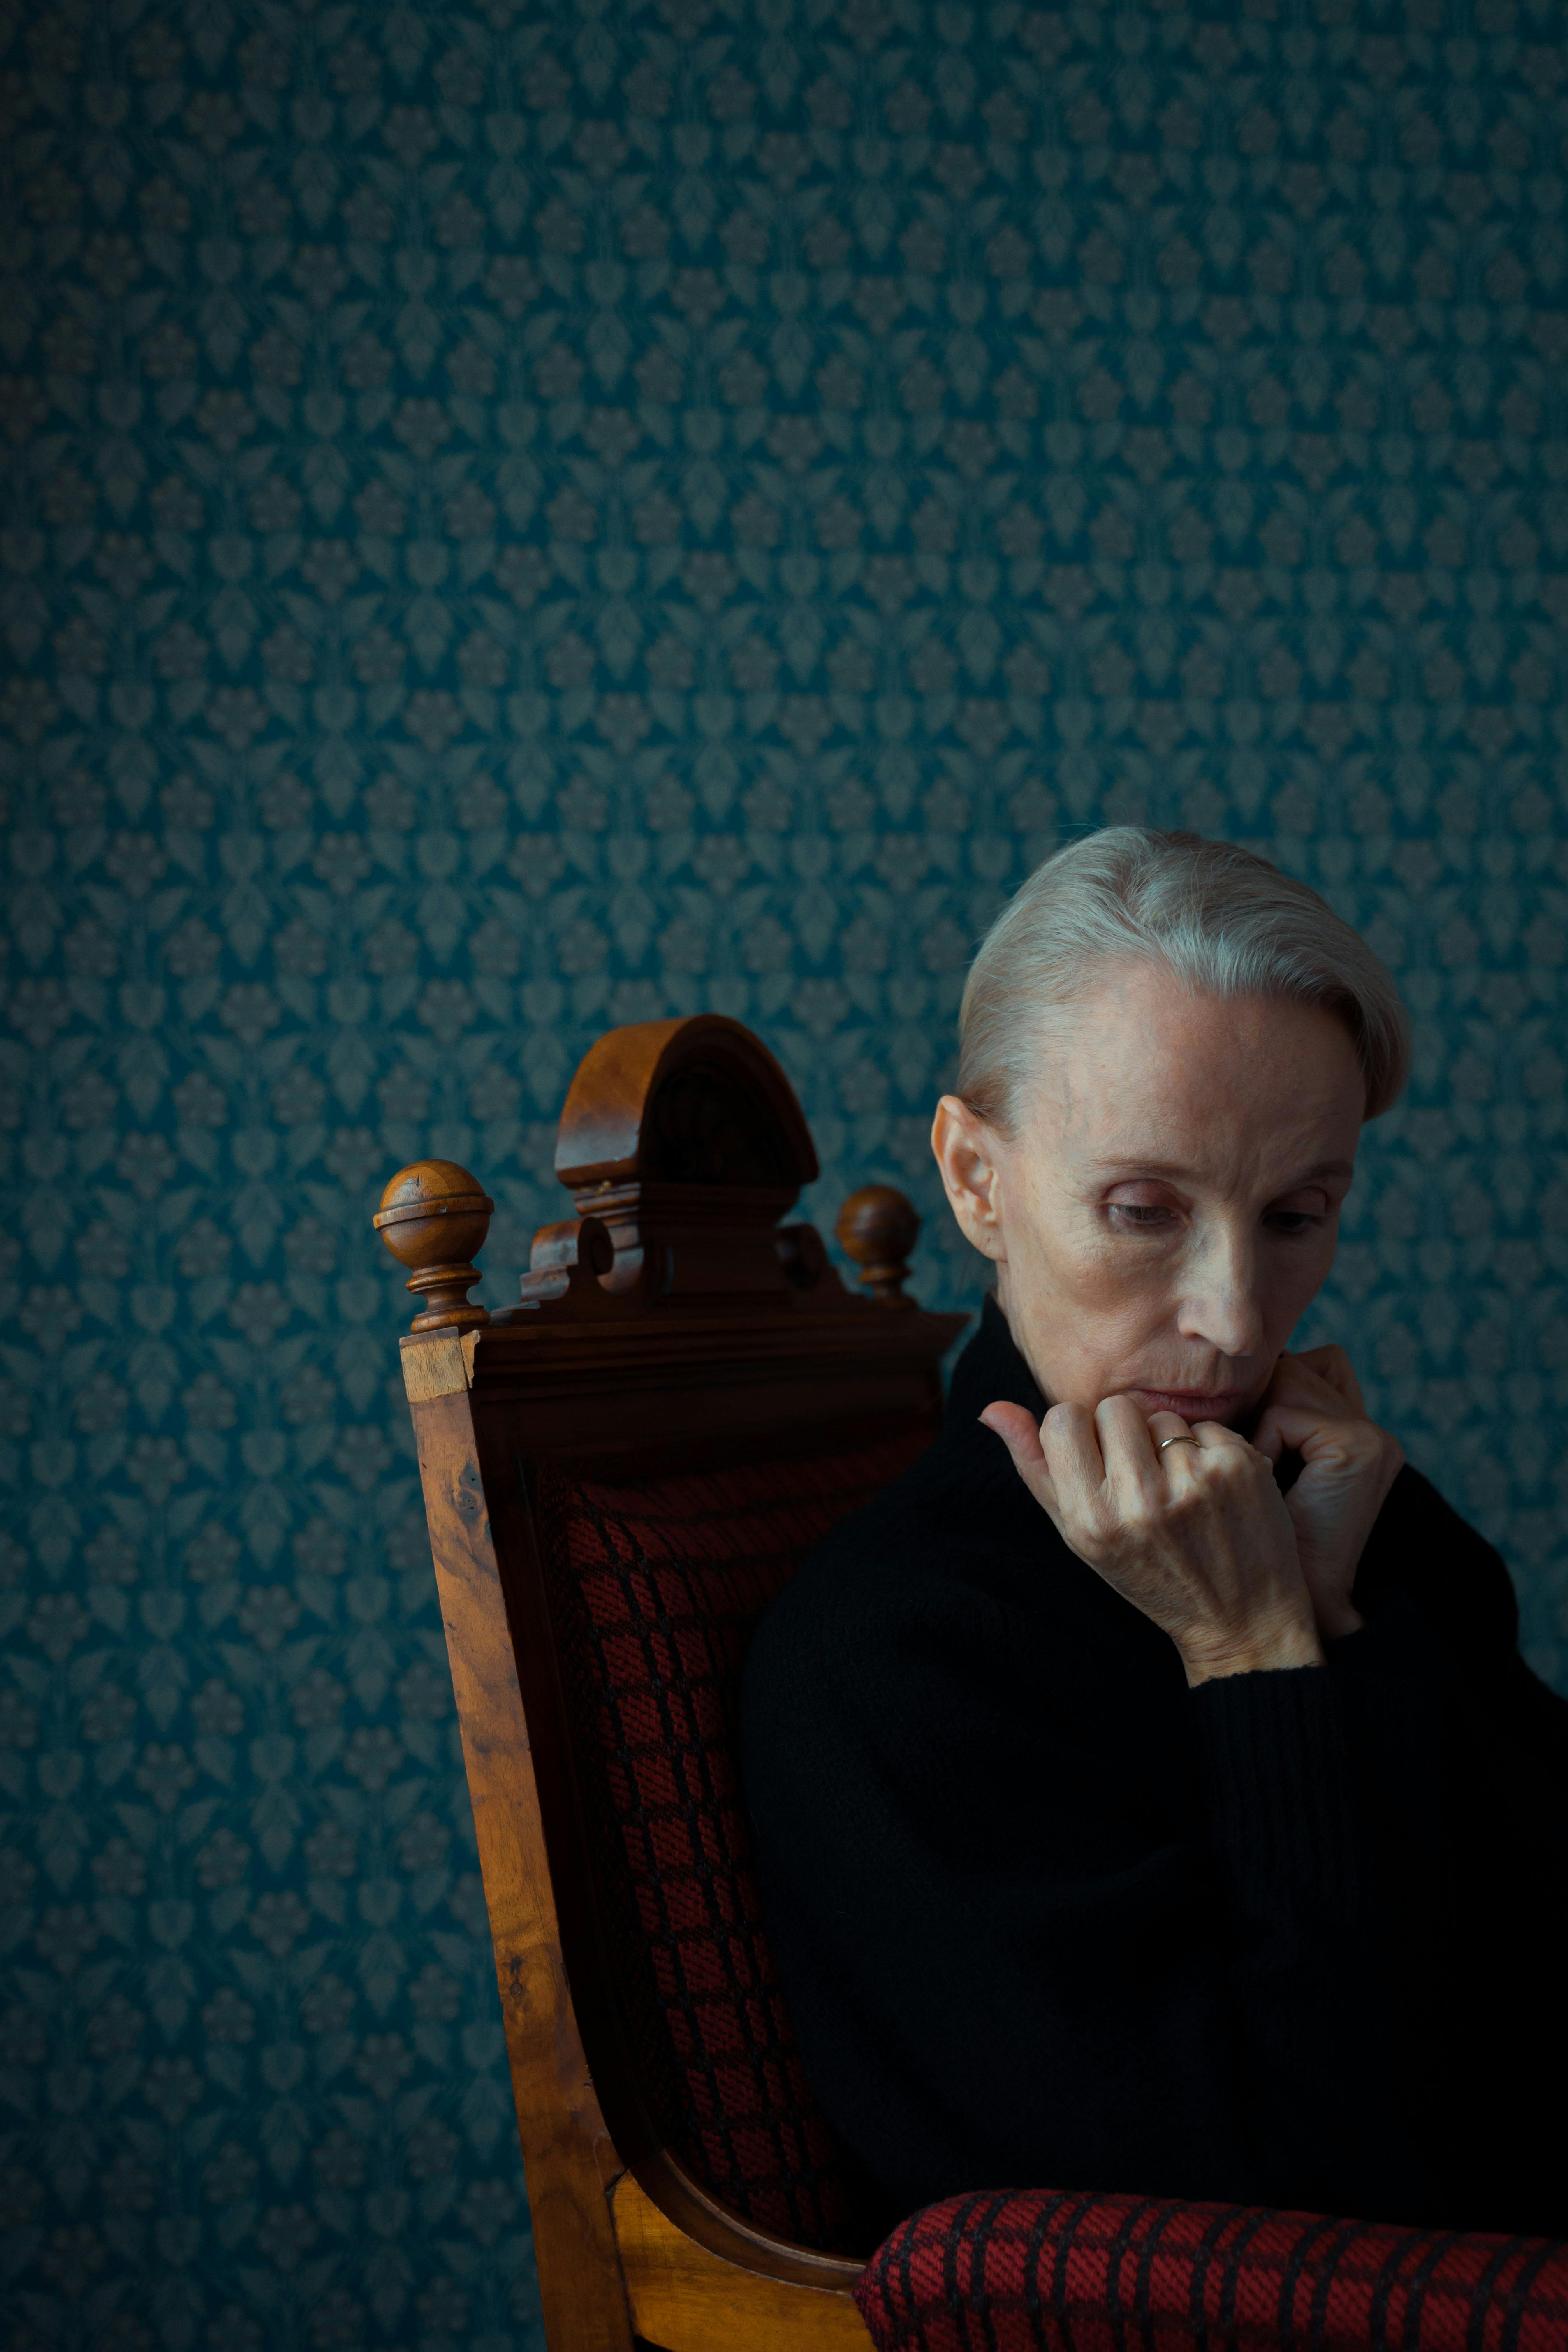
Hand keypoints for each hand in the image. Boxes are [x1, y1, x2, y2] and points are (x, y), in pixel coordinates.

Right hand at [980, 1393, 1322, 1685]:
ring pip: (1162, 1416)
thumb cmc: (1150, 1575)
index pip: (1063, 1417)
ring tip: (1178, 1491)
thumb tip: (991, 1409)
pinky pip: (1207, 1427)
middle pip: (1114, 1407)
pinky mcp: (1240, 1468)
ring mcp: (1195, 1482)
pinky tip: (1212, 1491)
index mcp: (1092, 1517)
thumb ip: (1035, 1468)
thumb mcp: (1080, 1535)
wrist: (1242, 1620)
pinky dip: (1208, 1451)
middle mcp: (1141, 1500)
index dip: (1079, 1434)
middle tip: (1140, 1479)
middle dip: (1124, 1434)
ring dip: (1167, 1444)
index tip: (1095, 1463)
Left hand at [1249, 1347, 1402, 1642]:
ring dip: (1256, 1426)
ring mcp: (1371, 1434)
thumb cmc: (1258, 1539)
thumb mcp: (1260, 1467)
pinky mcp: (1358, 1444)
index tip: (1244, 1435)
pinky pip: (1283, 1411)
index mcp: (1355, 1430)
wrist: (1291, 1602)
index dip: (1269, 1394)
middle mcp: (1372, 1427)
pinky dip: (1262, 1443)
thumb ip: (1261, 1418)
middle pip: (1292, 1366)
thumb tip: (1217, 1373)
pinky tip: (1268, 1481)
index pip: (1309, 1364)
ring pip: (1285, 1379)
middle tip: (1250, 1456)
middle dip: (1257, 1405)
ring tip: (1260, 1474)